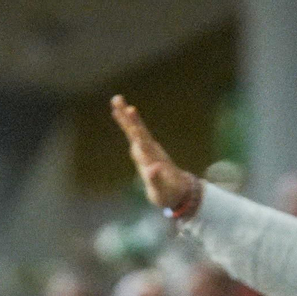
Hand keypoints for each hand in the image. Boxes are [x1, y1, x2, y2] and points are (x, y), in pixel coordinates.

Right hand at [109, 96, 202, 213]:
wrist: (179, 190)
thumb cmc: (169, 194)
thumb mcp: (162, 192)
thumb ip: (157, 180)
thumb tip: (153, 168)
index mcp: (152, 160)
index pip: (143, 143)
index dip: (137, 131)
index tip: (131, 118)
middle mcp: (150, 151)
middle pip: (138, 132)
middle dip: (130, 117)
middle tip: (119, 101)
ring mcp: (148, 149)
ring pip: (135, 129)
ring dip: (126, 116)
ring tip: (117, 100)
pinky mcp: (145, 149)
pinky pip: (134, 133)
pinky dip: (127, 123)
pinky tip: (120, 112)